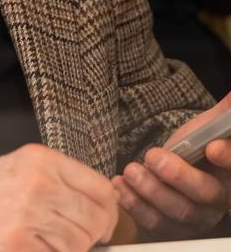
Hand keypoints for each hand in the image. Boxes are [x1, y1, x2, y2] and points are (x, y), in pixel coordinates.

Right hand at [0, 143, 118, 251]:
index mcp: (38, 161)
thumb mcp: (13, 176)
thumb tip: (102, 210)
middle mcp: (37, 184)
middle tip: (56, 240)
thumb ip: (55, 186)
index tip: (96, 226)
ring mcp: (27, 217)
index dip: (104, 214)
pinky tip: (17, 248)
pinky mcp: (15, 246)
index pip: (101, 190)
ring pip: (78, 247)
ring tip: (30, 243)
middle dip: (84, 239)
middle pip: (96, 223)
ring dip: (61, 251)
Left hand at [114, 92, 230, 239]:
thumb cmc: (195, 146)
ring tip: (131, 171)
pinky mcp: (170, 228)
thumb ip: (223, 114)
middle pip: (205, 194)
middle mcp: (218, 200)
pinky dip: (136, 206)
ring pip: (179, 212)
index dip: (228, 158)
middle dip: (178, 176)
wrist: (173, 167)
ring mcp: (195, 218)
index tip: (211, 147)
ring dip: (151, 192)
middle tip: (152, 156)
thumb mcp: (209, 126)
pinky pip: (156, 225)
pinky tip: (120, 187)